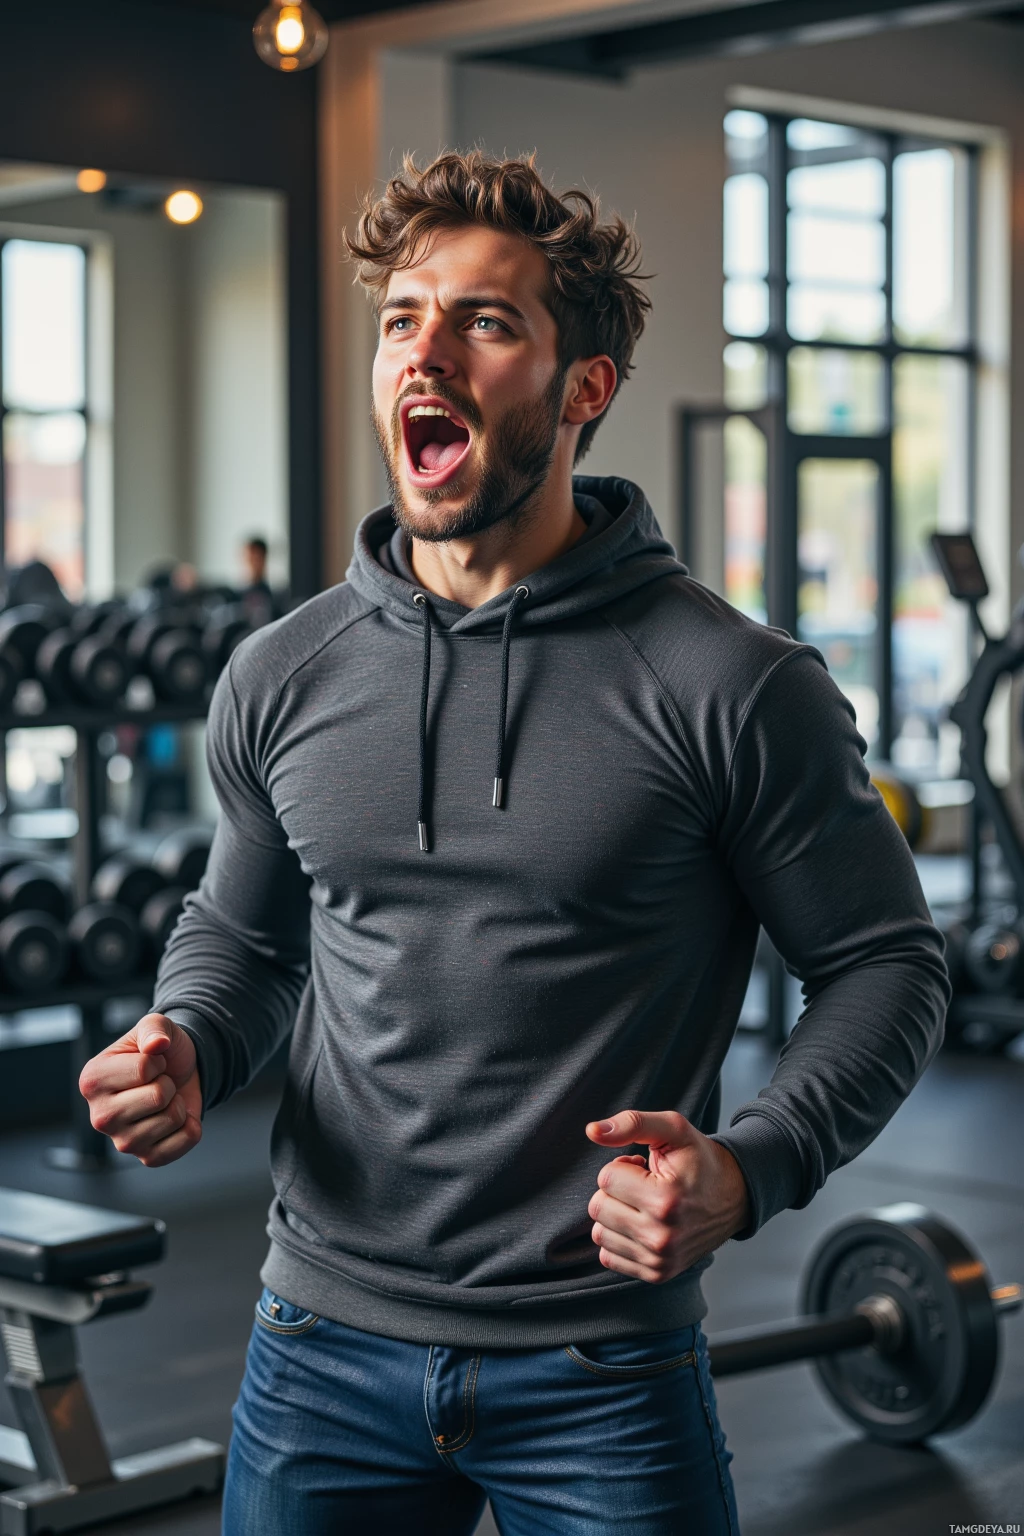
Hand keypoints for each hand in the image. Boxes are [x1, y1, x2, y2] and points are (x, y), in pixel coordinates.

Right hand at [79, 1014, 201, 1167]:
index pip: (143, 1069)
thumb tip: (157, 1044)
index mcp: (92, 1080)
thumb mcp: (155, 1026)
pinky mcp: (145, 1157)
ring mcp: (121, 1141)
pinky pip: (182, 1143)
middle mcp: (100, 1116)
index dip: (158, 1061)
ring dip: (178, 1103)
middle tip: (159, 1082)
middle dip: (168, 1083)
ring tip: (164, 1099)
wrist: (178, 1073)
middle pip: (158, 1096)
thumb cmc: (160, 1052)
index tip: (151, 1063)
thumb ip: (154, 1028)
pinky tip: (176, 1119)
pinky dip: (190, 1126)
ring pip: (172, 1118)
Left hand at [585, 1110, 750, 1283]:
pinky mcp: (657, 1274)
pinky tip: (642, 1225)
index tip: (644, 1167)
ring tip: (644, 1204)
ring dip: (615, 1215)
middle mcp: (662, 1237)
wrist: (734, 1197)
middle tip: (643, 1185)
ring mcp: (660, 1260)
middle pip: (598, 1207)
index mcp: (666, 1200)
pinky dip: (619, 1238)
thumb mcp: (674, 1129)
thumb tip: (592, 1131)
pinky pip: (608, 1256)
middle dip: (615, 1191)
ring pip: (599, 1233)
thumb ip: (633, 1123)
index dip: (623, 1166)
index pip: (606, 1178)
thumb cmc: (700, 1160)